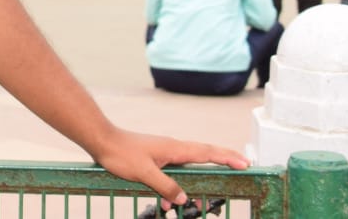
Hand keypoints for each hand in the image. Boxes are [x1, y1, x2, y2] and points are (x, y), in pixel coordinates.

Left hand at [92, 128, 248, 206]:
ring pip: (186, 170)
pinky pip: (172, 175)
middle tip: (240, 170)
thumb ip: (166, 187)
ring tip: (193, 205)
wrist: (102, 141)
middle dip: (221, 164)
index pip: (207, 152)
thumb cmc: (122, 153)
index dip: (227, 158)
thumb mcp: (145, 174)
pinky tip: (167, 204)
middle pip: (203, 157)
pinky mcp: (155, 160)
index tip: (245, 163)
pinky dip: (173, 189)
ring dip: (191, 186)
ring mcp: (164, 153)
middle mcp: (173, 149)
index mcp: (174, 149)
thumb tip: (184, 198)